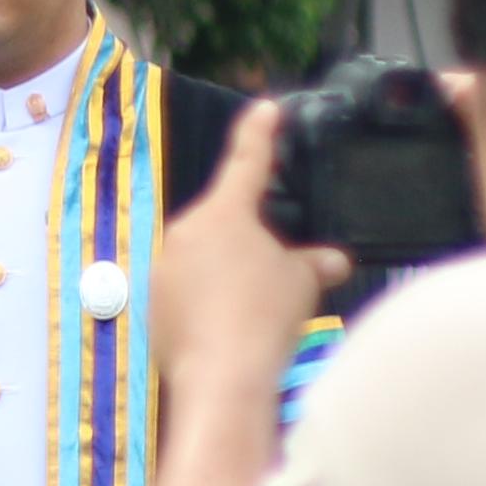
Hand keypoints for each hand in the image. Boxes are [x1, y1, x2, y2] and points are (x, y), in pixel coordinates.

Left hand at [148, 102, 351, 398]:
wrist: (220, 377)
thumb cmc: (263, 317)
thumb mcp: (303, 282)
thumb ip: (315, 262)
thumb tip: (332, 260)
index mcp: (223, 212)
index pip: (247, 160)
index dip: (260, 132)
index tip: (265, 109)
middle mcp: (184, 230)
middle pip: (226, 219)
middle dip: (254, 235)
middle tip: (282, 265)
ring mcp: (163, 266)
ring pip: (207, 255)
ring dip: (232, 269)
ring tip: (260, 306)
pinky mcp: (154, 300)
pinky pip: (190, 287)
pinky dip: (213, 297)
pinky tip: (235, 324)